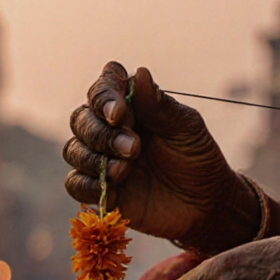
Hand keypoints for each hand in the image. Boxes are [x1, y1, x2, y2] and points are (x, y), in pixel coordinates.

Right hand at [63, 62, 255, 247]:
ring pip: (73, 150)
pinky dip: (87, 185)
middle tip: (134, 149)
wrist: (206, 206)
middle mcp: (111, 130)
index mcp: (132, 107)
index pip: (103, 88)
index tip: (119, 112)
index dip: (104, 96)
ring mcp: (102, 160)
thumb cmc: (199, 160)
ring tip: (125, 170)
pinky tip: (113, 188)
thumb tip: (139, 73)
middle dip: (102, 134)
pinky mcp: (99, 191)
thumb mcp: (186, 128)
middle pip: (82, 119)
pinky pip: (74, 184)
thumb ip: (160, 105)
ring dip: (95, 158)